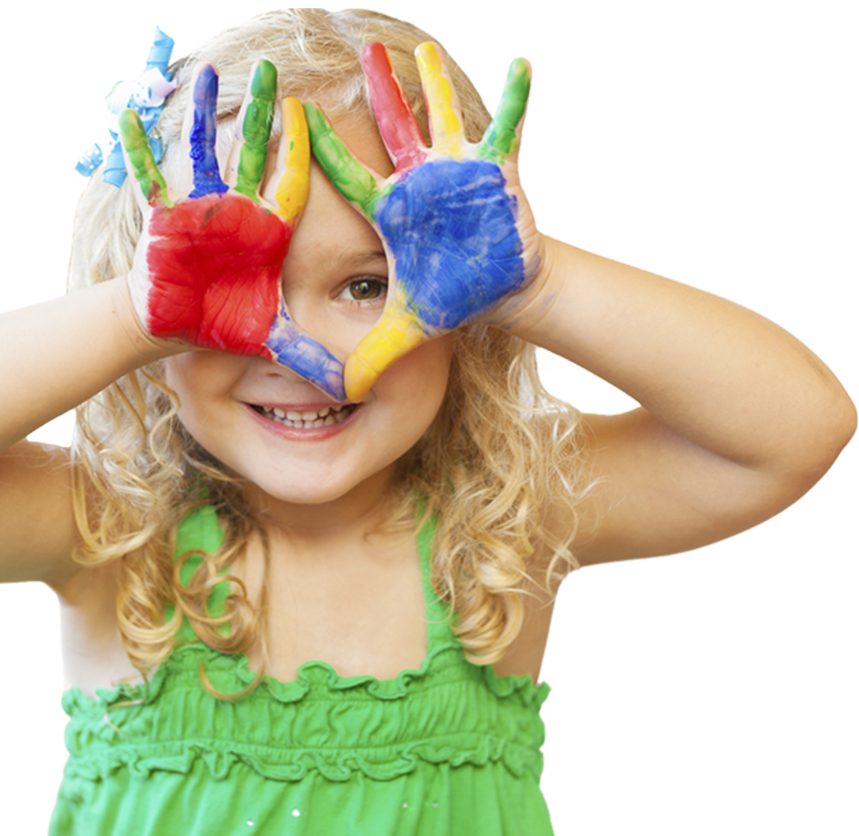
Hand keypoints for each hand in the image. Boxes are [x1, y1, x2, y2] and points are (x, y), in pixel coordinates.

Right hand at [120, 60, 345, 400]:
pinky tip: (127, 116)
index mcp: (266, 232)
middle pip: (252, 153)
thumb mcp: (272, 338)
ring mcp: (199, 208)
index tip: (310, 113)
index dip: (300, 150)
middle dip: (260, 113)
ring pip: (204, 151)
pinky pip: (148, 176)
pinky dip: (138, 149)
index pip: (289, 183)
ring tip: (206, 72)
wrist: (177, 326)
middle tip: (271, 70)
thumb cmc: (223, 323)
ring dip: (203, 114)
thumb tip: (352, 387)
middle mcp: (236, 211)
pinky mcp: (163, 215)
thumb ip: (312, 356)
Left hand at [305, 42, 542, 402]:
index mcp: (392, 211)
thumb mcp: (410, 327)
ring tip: (423, 47)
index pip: (348, 175)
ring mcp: (458, 172)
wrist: (499, 291)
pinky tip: (519, 65)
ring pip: (444, 117)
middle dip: (380, 91)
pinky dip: (514, 101)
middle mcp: (421, 182)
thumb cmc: (453, 299)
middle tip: (362, 51)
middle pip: (394, 130)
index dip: (321, 147)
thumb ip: (375, 356)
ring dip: (435, 85)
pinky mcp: (497, 173)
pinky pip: (507, 129)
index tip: (293, 109)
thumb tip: (346, 392)